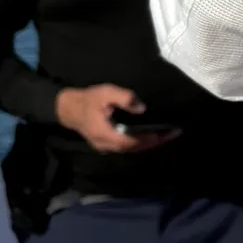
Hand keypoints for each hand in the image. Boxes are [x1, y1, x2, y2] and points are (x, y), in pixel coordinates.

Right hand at [54, 84, 179, 153]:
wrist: (69, 109)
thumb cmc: (89, 99)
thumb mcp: (106, 93)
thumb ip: (124, 98)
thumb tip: (141, 108)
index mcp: (105, 134)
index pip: (130, 142)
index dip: (148, 139)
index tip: (165, 133)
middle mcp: (106, 145)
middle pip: (133, 148)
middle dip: (154, 142)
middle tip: (173, 134)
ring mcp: (105, 147)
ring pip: (131, 149)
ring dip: (149, 143)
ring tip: (167, 135)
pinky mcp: (106, 144)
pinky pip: (127, 146)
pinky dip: (140, 142)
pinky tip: (151, 136)